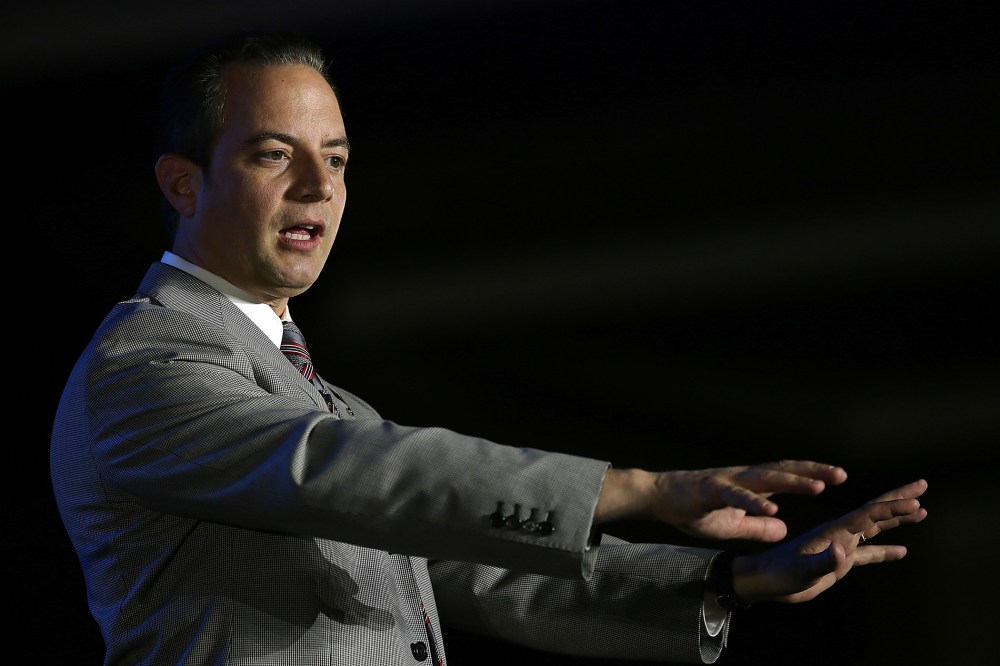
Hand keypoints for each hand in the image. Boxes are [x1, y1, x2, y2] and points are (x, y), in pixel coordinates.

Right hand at [596, 460, 846, 540]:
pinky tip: (774, 509)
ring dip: (792, 482)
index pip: (786, 475)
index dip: (811, 474)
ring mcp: (727, 480)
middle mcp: (742, 477)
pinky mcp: (710, 489)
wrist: (657, 498)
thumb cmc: (691, 509)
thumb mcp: (730, 525)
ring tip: (817, 487)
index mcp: (749, 485)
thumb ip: (757, 526)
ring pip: (765, 478)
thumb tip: (784, 528)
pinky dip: (755, 503)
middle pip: (783, 471)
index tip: (839, 477)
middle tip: (840, 475)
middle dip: (812, 472)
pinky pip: (736, 496)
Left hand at [730, 478, 928, 603]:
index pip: (868, 514)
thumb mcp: (802, 570)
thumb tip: (843, 550)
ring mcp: (840, 545)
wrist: (764, 579)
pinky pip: (867, 553)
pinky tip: (902, 551)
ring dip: (897, 519)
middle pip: (875, 511)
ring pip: (874, 527)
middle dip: (899, 498)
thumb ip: (824, 561)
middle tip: (924, 484)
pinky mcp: (837, 561)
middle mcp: (840, 532)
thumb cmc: (780, 573)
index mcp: (834, 530)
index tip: (916, 501)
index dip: (892, 507)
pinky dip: (885, 551)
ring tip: (922, 511)